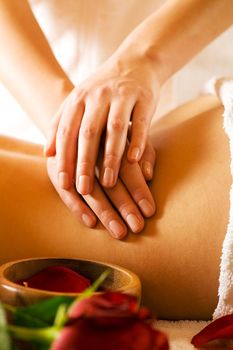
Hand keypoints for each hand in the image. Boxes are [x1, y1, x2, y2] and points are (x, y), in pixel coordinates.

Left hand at [45, 53, 158, 194]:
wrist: (135, 62)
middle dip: (85, 163)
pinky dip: (137, 141)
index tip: (64, 184)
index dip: (64, 158)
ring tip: (109, 182)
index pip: (67, 132)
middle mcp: (98, 96)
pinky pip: (140, 122)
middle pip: (88, 133)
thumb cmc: (102, 90)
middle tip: (84, 189)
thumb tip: (47, 153)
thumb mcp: (77, 101)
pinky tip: (133, 160)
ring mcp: (122, 96)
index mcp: (78, 99)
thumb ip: (60, 124)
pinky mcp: (144, 98)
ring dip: (111, 157)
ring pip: (114, 129)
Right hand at [46, 140, 155, 238]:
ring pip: (87, 187)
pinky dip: (76, 206)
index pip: (127, 165)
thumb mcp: (133, 137)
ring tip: (119, 232)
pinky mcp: (53, 162)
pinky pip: (64, 189)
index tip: (149, 211)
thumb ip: (144, 154)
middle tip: (137, 227)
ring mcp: (69, 153)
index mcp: (112, 133)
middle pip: (108, 179)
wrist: (77, 119)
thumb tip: (148, 175)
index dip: (138, 189)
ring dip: (103, 211)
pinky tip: (91, 223)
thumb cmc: (113, 134)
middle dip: (124, 205)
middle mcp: (90, 142)